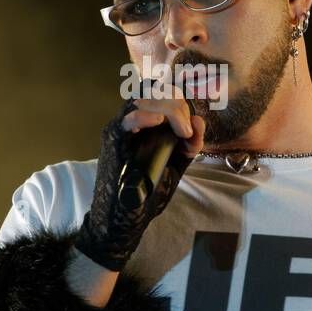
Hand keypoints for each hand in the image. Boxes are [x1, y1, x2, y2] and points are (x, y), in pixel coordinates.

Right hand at [72, 80, 205, 271]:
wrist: (125, 220)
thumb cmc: (147, 193)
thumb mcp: (176, 164)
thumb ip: (189, 144)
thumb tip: (198, 121)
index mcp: (142, 123)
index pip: (157, 90)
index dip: (177, 98)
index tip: (188, 124)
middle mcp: (128, 122)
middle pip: (151, 90)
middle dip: (176, 103)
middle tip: (185, 130)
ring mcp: (119, 131)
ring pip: (140, 100)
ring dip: (166, 109)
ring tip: (180, 132)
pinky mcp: (113, 145)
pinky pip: (126, 122)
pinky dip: (143, 117)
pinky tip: (158, 122)